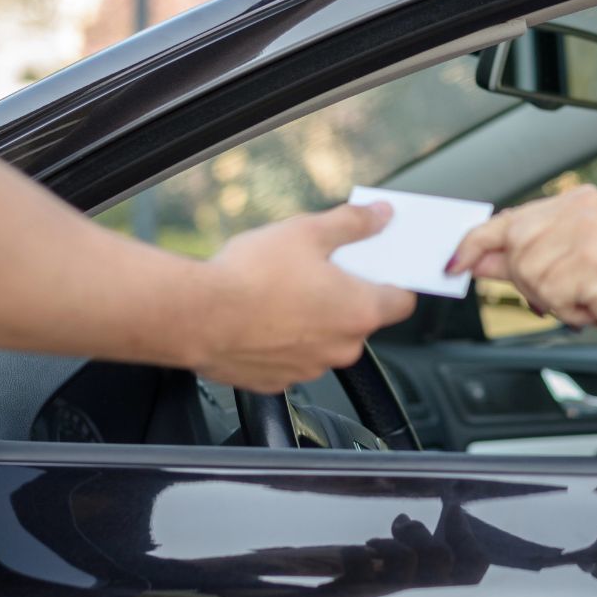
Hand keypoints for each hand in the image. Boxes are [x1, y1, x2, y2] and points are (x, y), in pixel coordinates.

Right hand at [196, 202, 415, 392]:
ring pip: (324, 339)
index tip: (381, 265)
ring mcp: (310, 368)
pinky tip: (261, 315)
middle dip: (345, 295)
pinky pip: (291, 357)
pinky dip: (283, 339)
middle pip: (360, 318)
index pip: (402, 300)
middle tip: (319, 269)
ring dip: (313, 319)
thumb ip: (352, 224)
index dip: (394, 279)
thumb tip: (380, 215)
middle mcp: (342, 347)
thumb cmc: (249, 276)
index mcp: (360, 310)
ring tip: (281, 291)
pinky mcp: (276, 381)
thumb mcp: (308, 232)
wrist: (194, 315)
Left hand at [448, 185, 596, 355]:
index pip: (509, 219)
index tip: (451, 263)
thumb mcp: (558, 270)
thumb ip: (517, 260)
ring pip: (530, 274)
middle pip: (515, 250)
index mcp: (575, 201)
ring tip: (584, 296)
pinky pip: (551, 294)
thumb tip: (471, 258)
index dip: (474, 243)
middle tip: (567, 290)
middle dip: (530, 281)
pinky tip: (593, 304)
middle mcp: (583, 208)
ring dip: (552, 298)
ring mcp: (591, 233)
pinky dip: (567, 310)